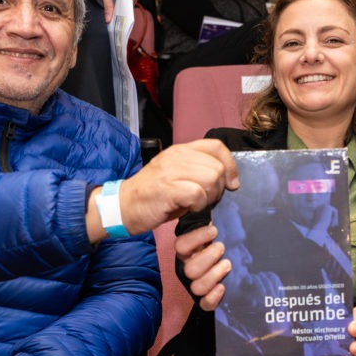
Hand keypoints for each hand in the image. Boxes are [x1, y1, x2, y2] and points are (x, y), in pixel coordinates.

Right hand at [88, 139, 238, 242]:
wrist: (123, 206)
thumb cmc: (153, 196)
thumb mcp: (176, 176)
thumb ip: (198, 171)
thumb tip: (227, 180)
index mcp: (180, 150)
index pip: (216, 146)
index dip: (230, 165)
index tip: (232, 183)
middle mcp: (176, 156)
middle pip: (217, 166)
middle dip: (219, 187)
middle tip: (207, 200)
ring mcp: (171, 171)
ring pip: (211, 178)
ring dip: (210, 197)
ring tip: (197, 204)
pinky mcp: (167, 188)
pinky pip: (198, 194)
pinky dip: (199, 205)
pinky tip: (189, 209)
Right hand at [175, 223, 281, 310]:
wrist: (238, 256)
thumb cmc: (227, 237)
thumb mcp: (222, 223)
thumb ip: (216, 213)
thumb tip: (228, 187)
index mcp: (190, 248)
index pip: (182, 245)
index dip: (197, 238)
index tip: (214, 230)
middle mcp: (190, 265)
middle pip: (190, 269)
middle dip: (208, 257)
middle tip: (222, 248)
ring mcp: (198, 281)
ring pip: (197, 286)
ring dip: (214, 275)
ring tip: (228, 264)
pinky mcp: (207, 296)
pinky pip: (204, 304)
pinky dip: (213, 298)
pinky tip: (223, 288)